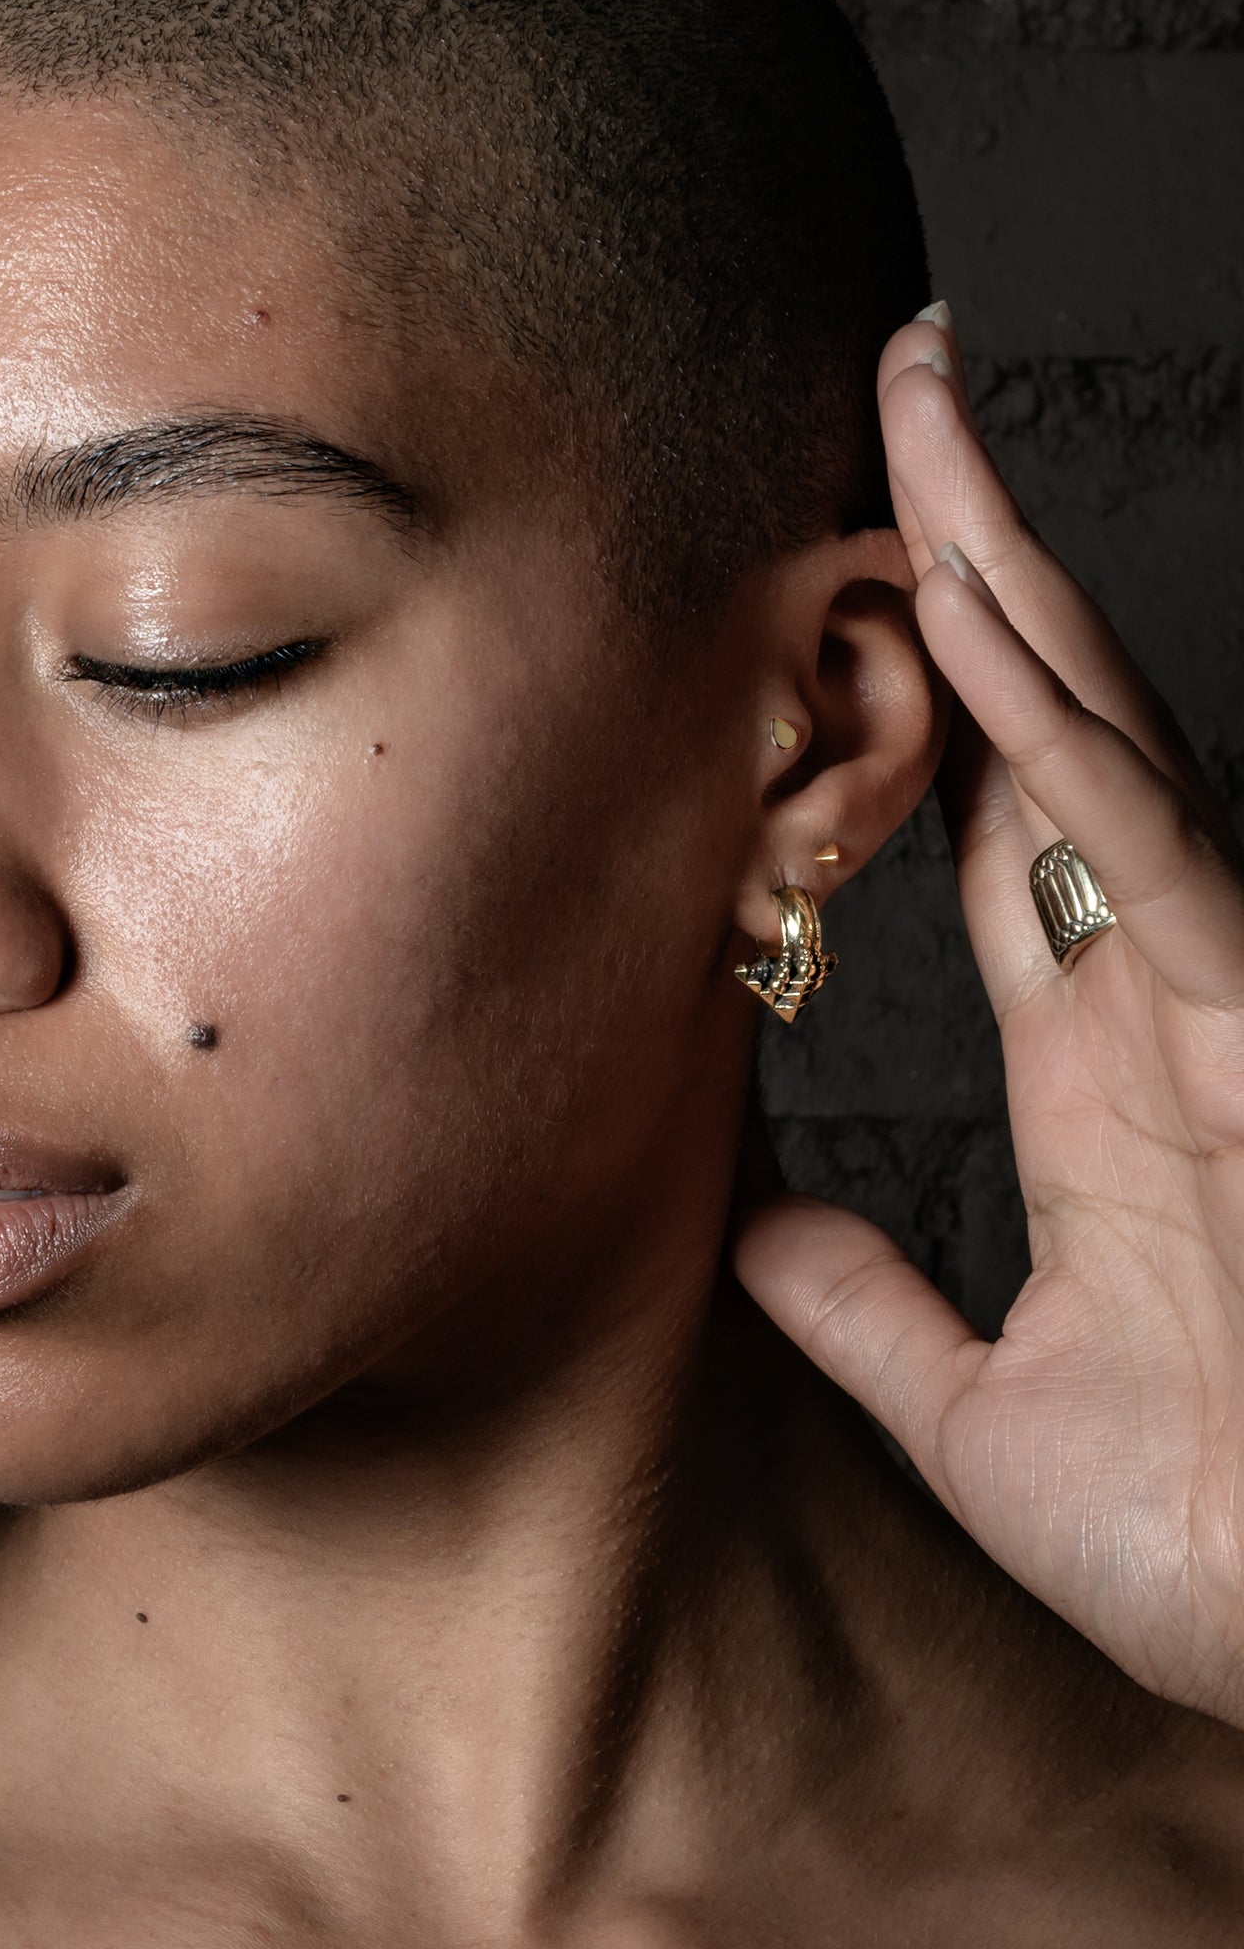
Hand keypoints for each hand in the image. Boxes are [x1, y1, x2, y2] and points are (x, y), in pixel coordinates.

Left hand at [736, 305, 1243, 1724]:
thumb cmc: (1215, 1561)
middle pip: (1054, 735)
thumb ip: (868, 1309)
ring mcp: (1230, 1017)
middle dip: (976, 558)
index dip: (920, 694)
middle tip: (893, 387)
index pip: (993, 827)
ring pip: (1112, 754)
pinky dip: (1075, 746)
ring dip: (1018, 581)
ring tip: (926, 421)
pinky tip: (992, 627)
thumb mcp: (979, 1415)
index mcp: (1104, 1071)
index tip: (835, 576)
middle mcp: (1170, 1007)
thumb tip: (753, 1233)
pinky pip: (1162, 870)